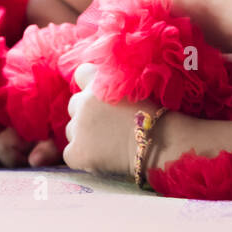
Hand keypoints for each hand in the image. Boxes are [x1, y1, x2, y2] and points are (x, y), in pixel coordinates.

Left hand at [62, 63, 157, 177]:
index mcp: (98, 82)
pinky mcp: (75, 152)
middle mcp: (83, 102)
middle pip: (74, 105)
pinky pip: (71, 153)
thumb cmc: (153, 117)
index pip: (82, 74)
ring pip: (72, 130)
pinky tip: (102, 157)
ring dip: (84, 136)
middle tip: (109, 126)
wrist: (160, 144)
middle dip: (86, 114)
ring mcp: (78, 127)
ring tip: (109, 143)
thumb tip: (94, 85)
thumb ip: (112, 85)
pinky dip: (83, 157)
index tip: (99, 96)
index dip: (89, 85)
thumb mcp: (134, 89)